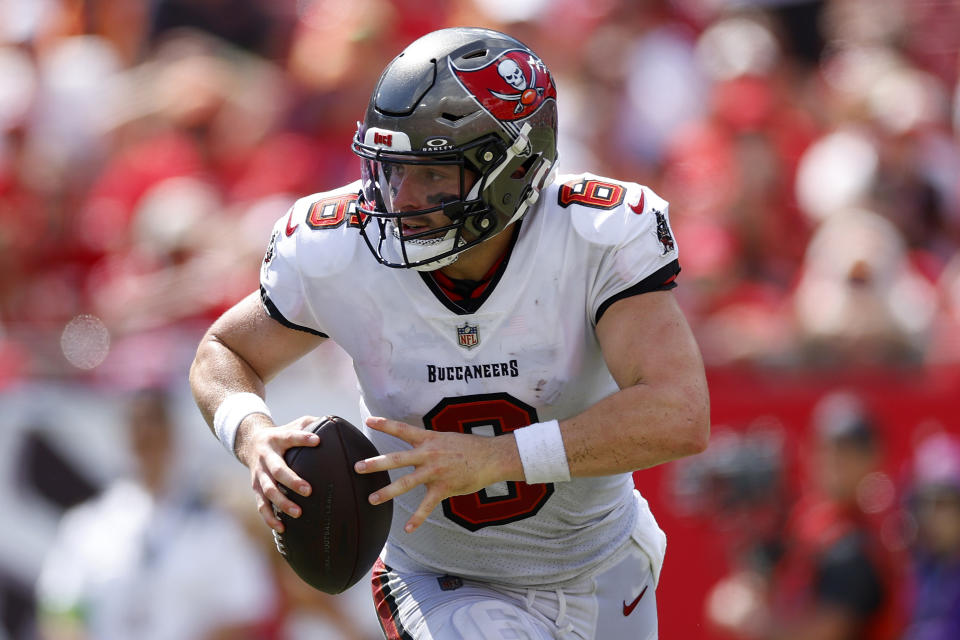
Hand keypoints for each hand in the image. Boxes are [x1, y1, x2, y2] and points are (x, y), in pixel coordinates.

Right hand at [236, 414, 319, 531]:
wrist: (250, 442)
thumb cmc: (282, 435)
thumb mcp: (292, 424)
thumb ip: (310, 423)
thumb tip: (333, 422)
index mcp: (277, 439)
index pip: (290, 437)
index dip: (303, 438)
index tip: (318, 441)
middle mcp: (266, 458)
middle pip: (278, 470)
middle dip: (292, 481)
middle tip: (309, 490)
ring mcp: (259, 474)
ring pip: (268, 491)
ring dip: (282, 503)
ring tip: (298, 513)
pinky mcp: (256, 489)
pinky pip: (261, 505)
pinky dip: (270, 518)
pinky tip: (282, 529)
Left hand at [354, 417, 519, 532]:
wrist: (492, 458)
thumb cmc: (469, 447)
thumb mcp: (446, 438)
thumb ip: (429, 443)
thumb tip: (416, 445)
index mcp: (429, 439)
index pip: (403, 429)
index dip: (385, 424)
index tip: (368, 420)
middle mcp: (429, 454)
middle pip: (397, 459)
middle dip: (376, 464)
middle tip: (358, 467)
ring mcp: (435, 472)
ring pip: (407, 483)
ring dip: (388, 492)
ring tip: (372, 499)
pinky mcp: (444, 488)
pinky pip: (427, 505)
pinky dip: (417, 518)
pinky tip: (407, 529)